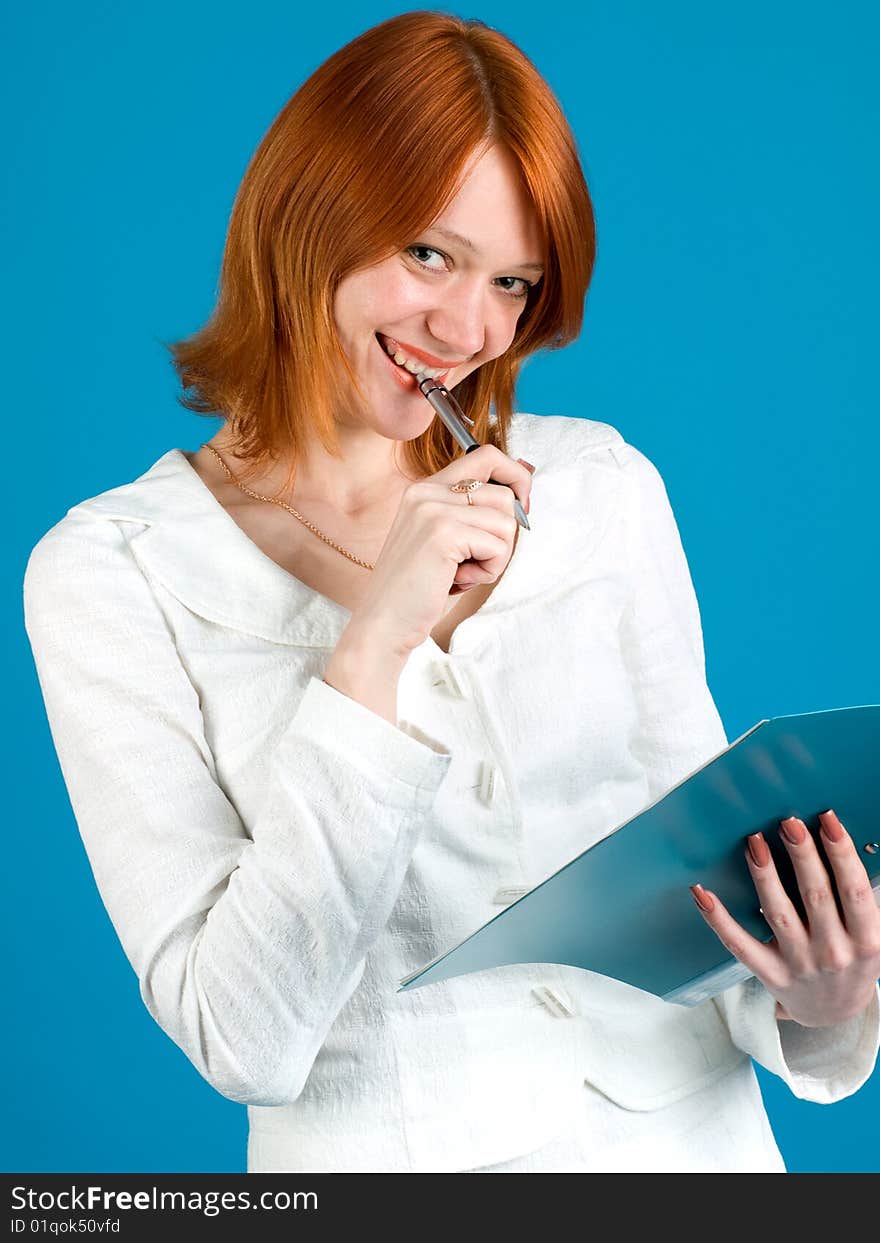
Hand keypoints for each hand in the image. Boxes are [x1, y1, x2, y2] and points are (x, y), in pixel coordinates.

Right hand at [349, 445, 533, 656]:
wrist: (384, 623)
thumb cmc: (418, 589)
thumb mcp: (446, 540)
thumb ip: (473, 512)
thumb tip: (522, 488)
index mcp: (425, 489)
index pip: (485, 456)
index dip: (514, 477)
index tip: (519, 508)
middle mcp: (427, 491)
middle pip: (504, 494)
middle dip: (504, 535)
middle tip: (478, 560)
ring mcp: (433, 509)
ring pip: (506, 521)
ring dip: (496, 556)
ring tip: (463, 571)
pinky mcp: (443, 533)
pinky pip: (498, 546)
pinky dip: (488, 570)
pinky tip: (459, 580)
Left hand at [690, 810, 879, 1027]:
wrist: (835, 1016)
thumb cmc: (853, 960)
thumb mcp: (870, 934)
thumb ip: (858, 898)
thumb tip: (838, 842)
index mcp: (866, 940)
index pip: (855, 890)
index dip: (841, 852)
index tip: (827, 818)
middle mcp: (833, 952)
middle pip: (816, 896)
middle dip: (802, 854)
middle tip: (788, 821)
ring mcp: (799, 965)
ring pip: (778, 914)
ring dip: (765, 875)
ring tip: (754, 842)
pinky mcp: (769, 974)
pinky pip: (739, 944)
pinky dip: (718, 918)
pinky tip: (702, 892)